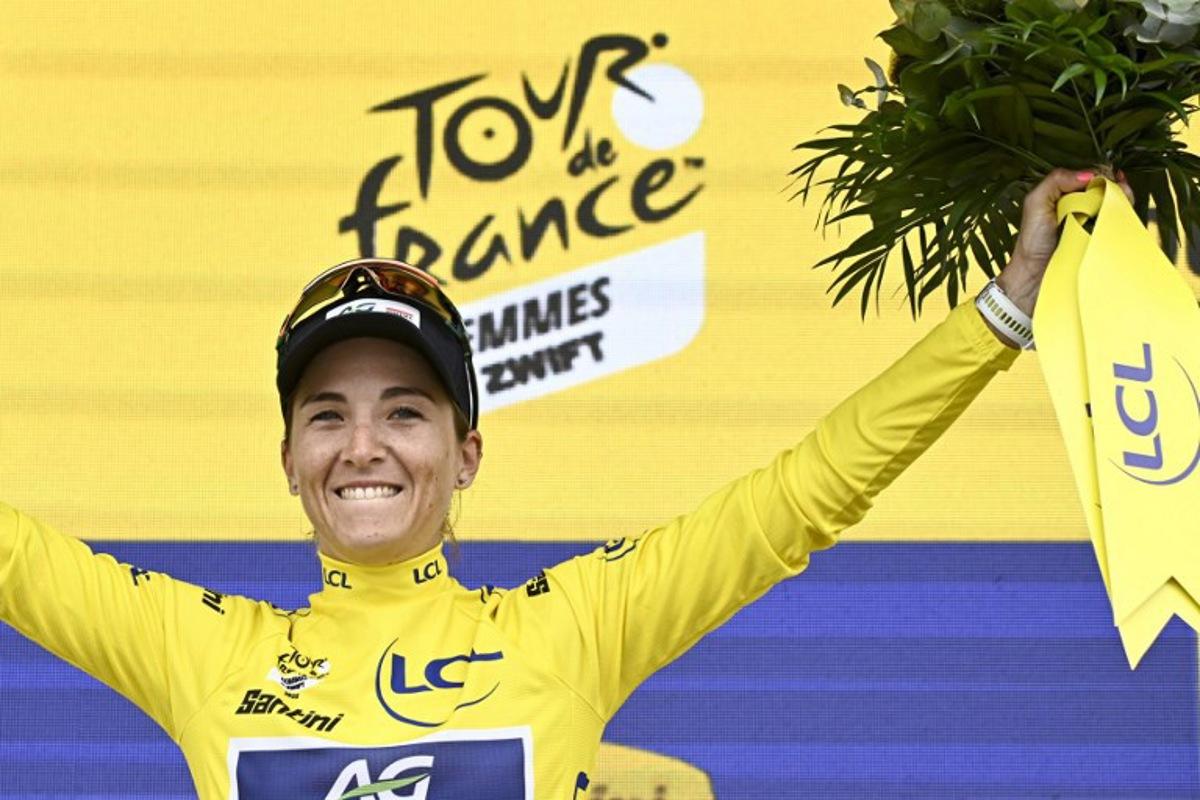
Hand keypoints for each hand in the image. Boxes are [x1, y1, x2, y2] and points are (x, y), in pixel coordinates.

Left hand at [995, 168, 1135, 317]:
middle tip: (1118, 187)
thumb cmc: (1032, 241)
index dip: (1103, 173)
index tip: (1109, 174)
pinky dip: (1124, 216)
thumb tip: (1090, 174)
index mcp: (1067, 196)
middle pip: (1109, 189)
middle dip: (1116, 184)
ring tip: (1122, 197)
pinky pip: (1119, 225)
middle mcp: (1083, 208)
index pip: (1093, 177)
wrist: (1035, 276)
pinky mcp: (1102, 241)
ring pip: (1117, 205)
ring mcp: (1094, 225)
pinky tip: (1123, 212)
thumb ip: (1056, 181)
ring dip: (1123, 198)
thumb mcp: (1036, 203)